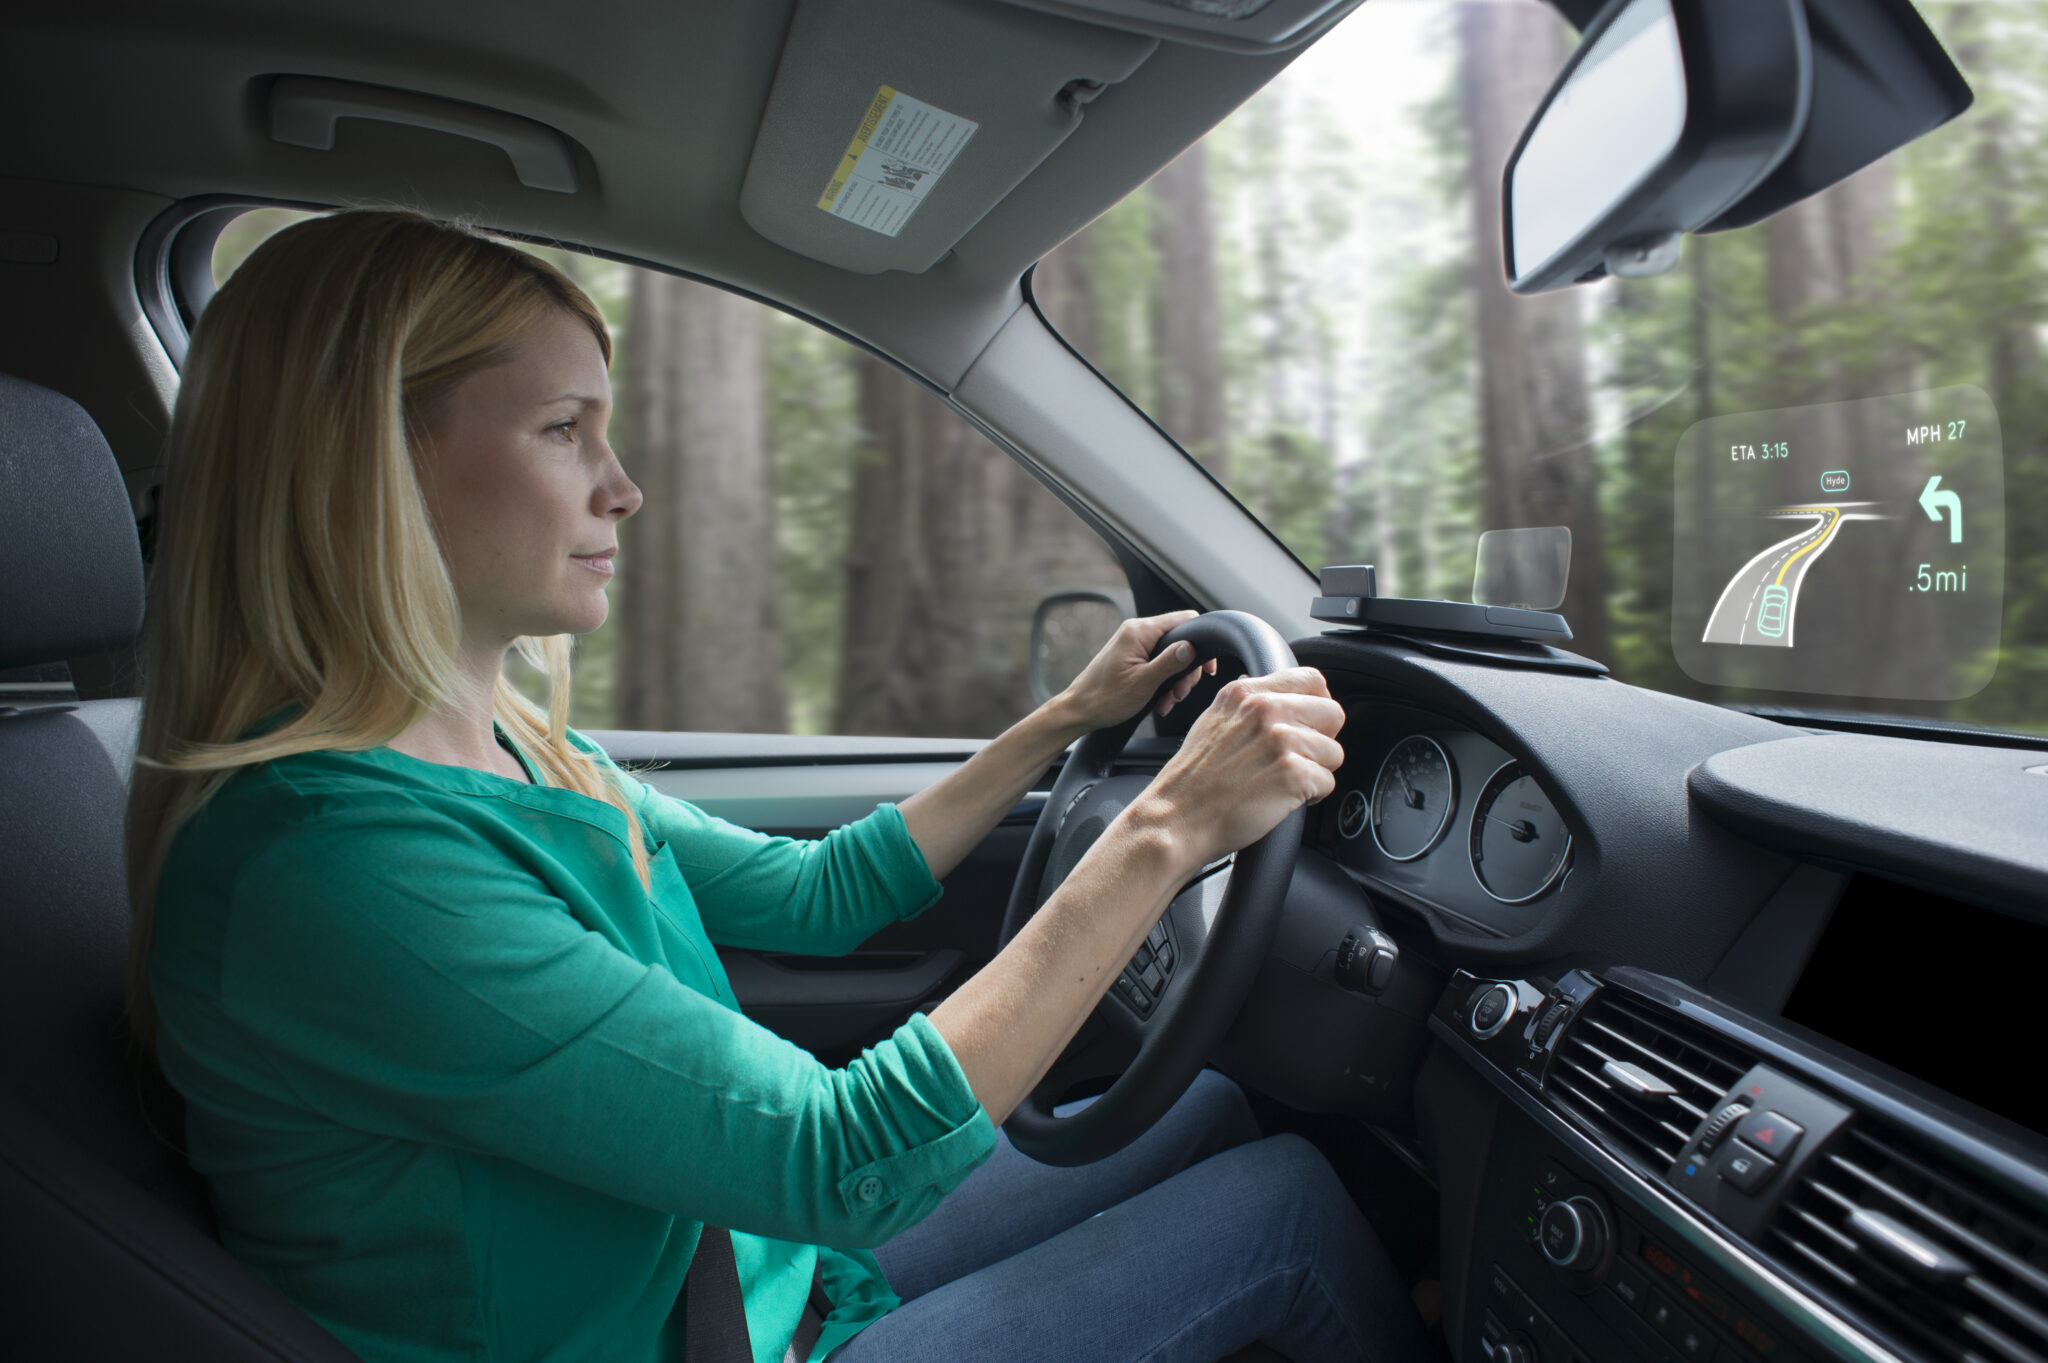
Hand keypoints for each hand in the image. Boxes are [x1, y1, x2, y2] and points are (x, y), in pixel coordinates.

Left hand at [1056, 610, 1219, 732]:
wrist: (1079, 711)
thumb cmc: (1105, 698)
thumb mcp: (1144, 683)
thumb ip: (1170, 662)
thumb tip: (1192, 647)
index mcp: (1139, 632)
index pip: (1184, 620)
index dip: (1200, 642)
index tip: (1207, 668)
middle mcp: (1137, 632)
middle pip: (1180, 642)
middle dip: (1185, 671)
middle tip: (1179, 694)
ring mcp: (1134, 644)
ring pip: (1170, 656)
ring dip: (1174, 682)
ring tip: (1166, 702)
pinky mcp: (1132, 657)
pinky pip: (1158, 665)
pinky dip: (1163, 683)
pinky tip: (1159, 701)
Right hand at [1128, 669, 1344, 870]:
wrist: (1177, 818)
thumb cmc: (1193, 780)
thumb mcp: (1214, 721)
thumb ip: (1251, 706)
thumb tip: (1286, 703)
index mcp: (1246, 693)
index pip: (1312, 680)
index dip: (1316, 707)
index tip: (1306, 727)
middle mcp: (1265, 710)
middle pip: (1333, 714)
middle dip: (1321, 741)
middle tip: (1295, 760)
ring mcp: (1281, 740)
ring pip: (1334, 752)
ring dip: (1315, 772)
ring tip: (1282, 782)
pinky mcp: (1293, 774)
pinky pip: (1328, 783)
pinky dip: (1310, 797)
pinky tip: (1281, 798)